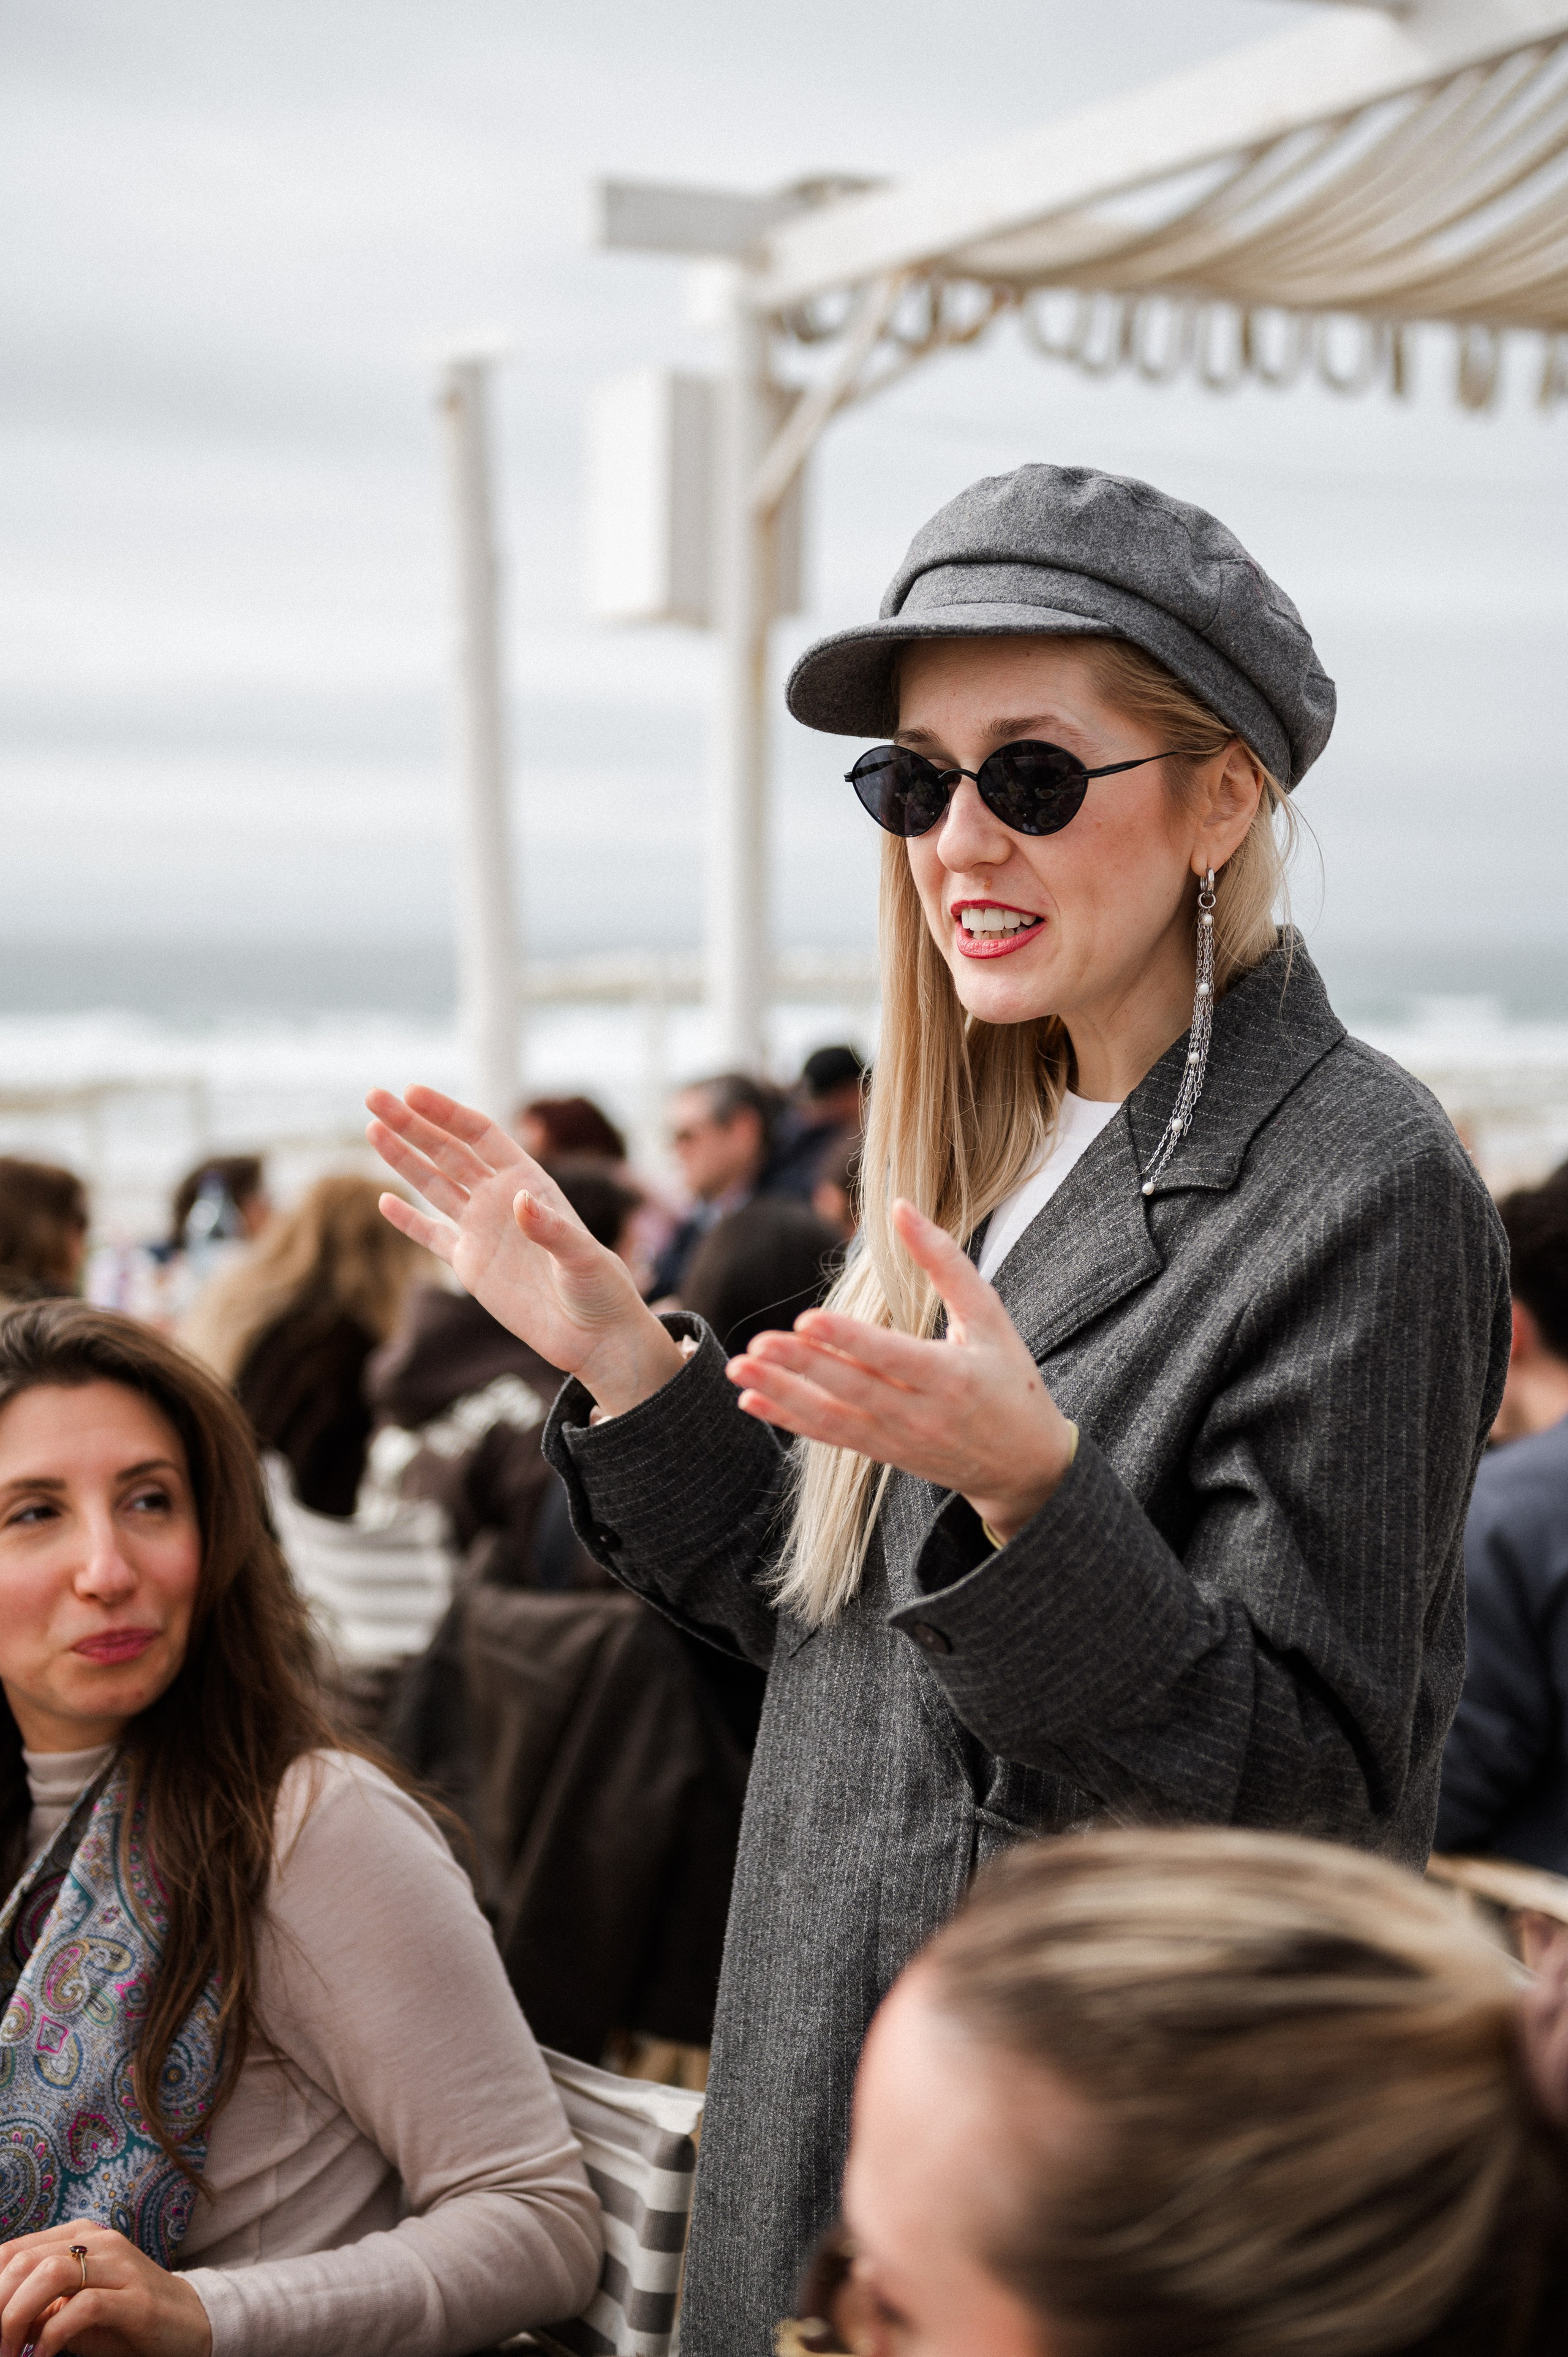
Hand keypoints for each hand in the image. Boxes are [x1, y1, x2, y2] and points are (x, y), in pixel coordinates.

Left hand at [0, 2223, 210, 2356]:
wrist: (188, 2325)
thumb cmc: (122, 2320)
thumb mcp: (71, 2309)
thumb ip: (38, 2306)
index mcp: (79, 2236)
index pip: (13, 2251)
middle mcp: (99, 2241)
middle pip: (25, 2261)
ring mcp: (120, 2266)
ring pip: (50, 2273)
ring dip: (18, 2318)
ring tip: (12, 2352)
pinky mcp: (136, 2299)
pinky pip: (83, 2306)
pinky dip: (54, 2334)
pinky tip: (45, 2354)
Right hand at [365, 1085, 684, 1413]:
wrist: (593, 1336)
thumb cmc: (600, 1290)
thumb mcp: (582, 1257)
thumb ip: (552, 1230)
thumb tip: (520, 1202)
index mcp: (529, 1182)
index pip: (480, 1136)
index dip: (446, 1114)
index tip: (412, 1094)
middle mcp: (501, 1199)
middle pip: (448, 1151)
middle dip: (411, 1124)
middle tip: (374, 1097)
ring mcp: (482, 1230)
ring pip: (433, 1185)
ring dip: (403, 1159)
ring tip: (373, 1129)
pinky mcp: (470, 1265)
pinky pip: (432, 1236)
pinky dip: (408, 1221)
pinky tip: (384, 1200)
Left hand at [726, 1199, 1075, 1540]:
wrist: (1025, 1465)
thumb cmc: (1010, 1380)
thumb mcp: (990, 1317)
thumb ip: (945, 1262)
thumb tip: (902, 1207)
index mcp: (951, 1376)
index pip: (892, 1357)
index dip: (849, 1340)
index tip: (807, 1320)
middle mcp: (920, 1413)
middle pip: (852, 1388)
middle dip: (801, 1366)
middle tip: (758, 1343)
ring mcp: (897, 1438)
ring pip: (832, 1417)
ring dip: (782, 1394)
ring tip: (739, 1370)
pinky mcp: (881, 1452)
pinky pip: (829, 1436)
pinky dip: (789, 1418)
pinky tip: (752, 1399)